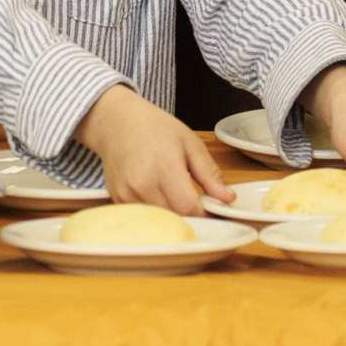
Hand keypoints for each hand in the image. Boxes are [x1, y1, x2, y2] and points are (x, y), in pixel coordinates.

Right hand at [76, 85, 232, 214]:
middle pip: (174, 219)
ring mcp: (127, 193)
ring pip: (158, 223)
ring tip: (181, 204)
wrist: (117, 122)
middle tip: (201, 210)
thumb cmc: (155, 128)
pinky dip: (157, 216)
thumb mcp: (190, 143)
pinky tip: (162, 202)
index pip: (189, 208)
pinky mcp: (117, 199)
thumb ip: (210, 173)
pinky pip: (142, 219)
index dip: (206, 215)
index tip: (215, 213)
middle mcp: (143, 183)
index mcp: (165, 166)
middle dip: (192, 219)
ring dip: (174, 220)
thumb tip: (228, 199)